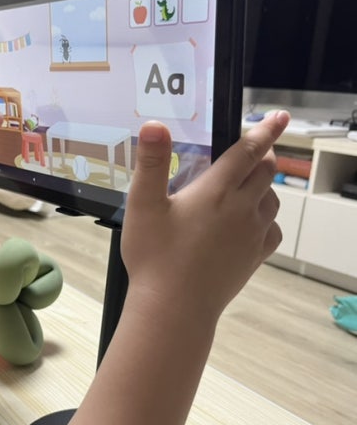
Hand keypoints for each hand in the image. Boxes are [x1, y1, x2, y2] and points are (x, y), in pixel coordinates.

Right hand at [121, 110, 289, 322]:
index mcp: (217, 191)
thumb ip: (151, 163)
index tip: (280, 116)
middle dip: (262, 156)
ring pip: (272, 199)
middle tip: (250, 151)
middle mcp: (243, 209)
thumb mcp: (143, 205)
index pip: (249, 151)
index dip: (266, 130)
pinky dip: (265, 218)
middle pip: (266, 172)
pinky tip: (248, 223)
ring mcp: (253, 235)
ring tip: (244, 187)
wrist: (175, 307)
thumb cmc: (155, 256)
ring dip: (263, 187)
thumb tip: (154, 126)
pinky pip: (272, 229)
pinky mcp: (254, 257)